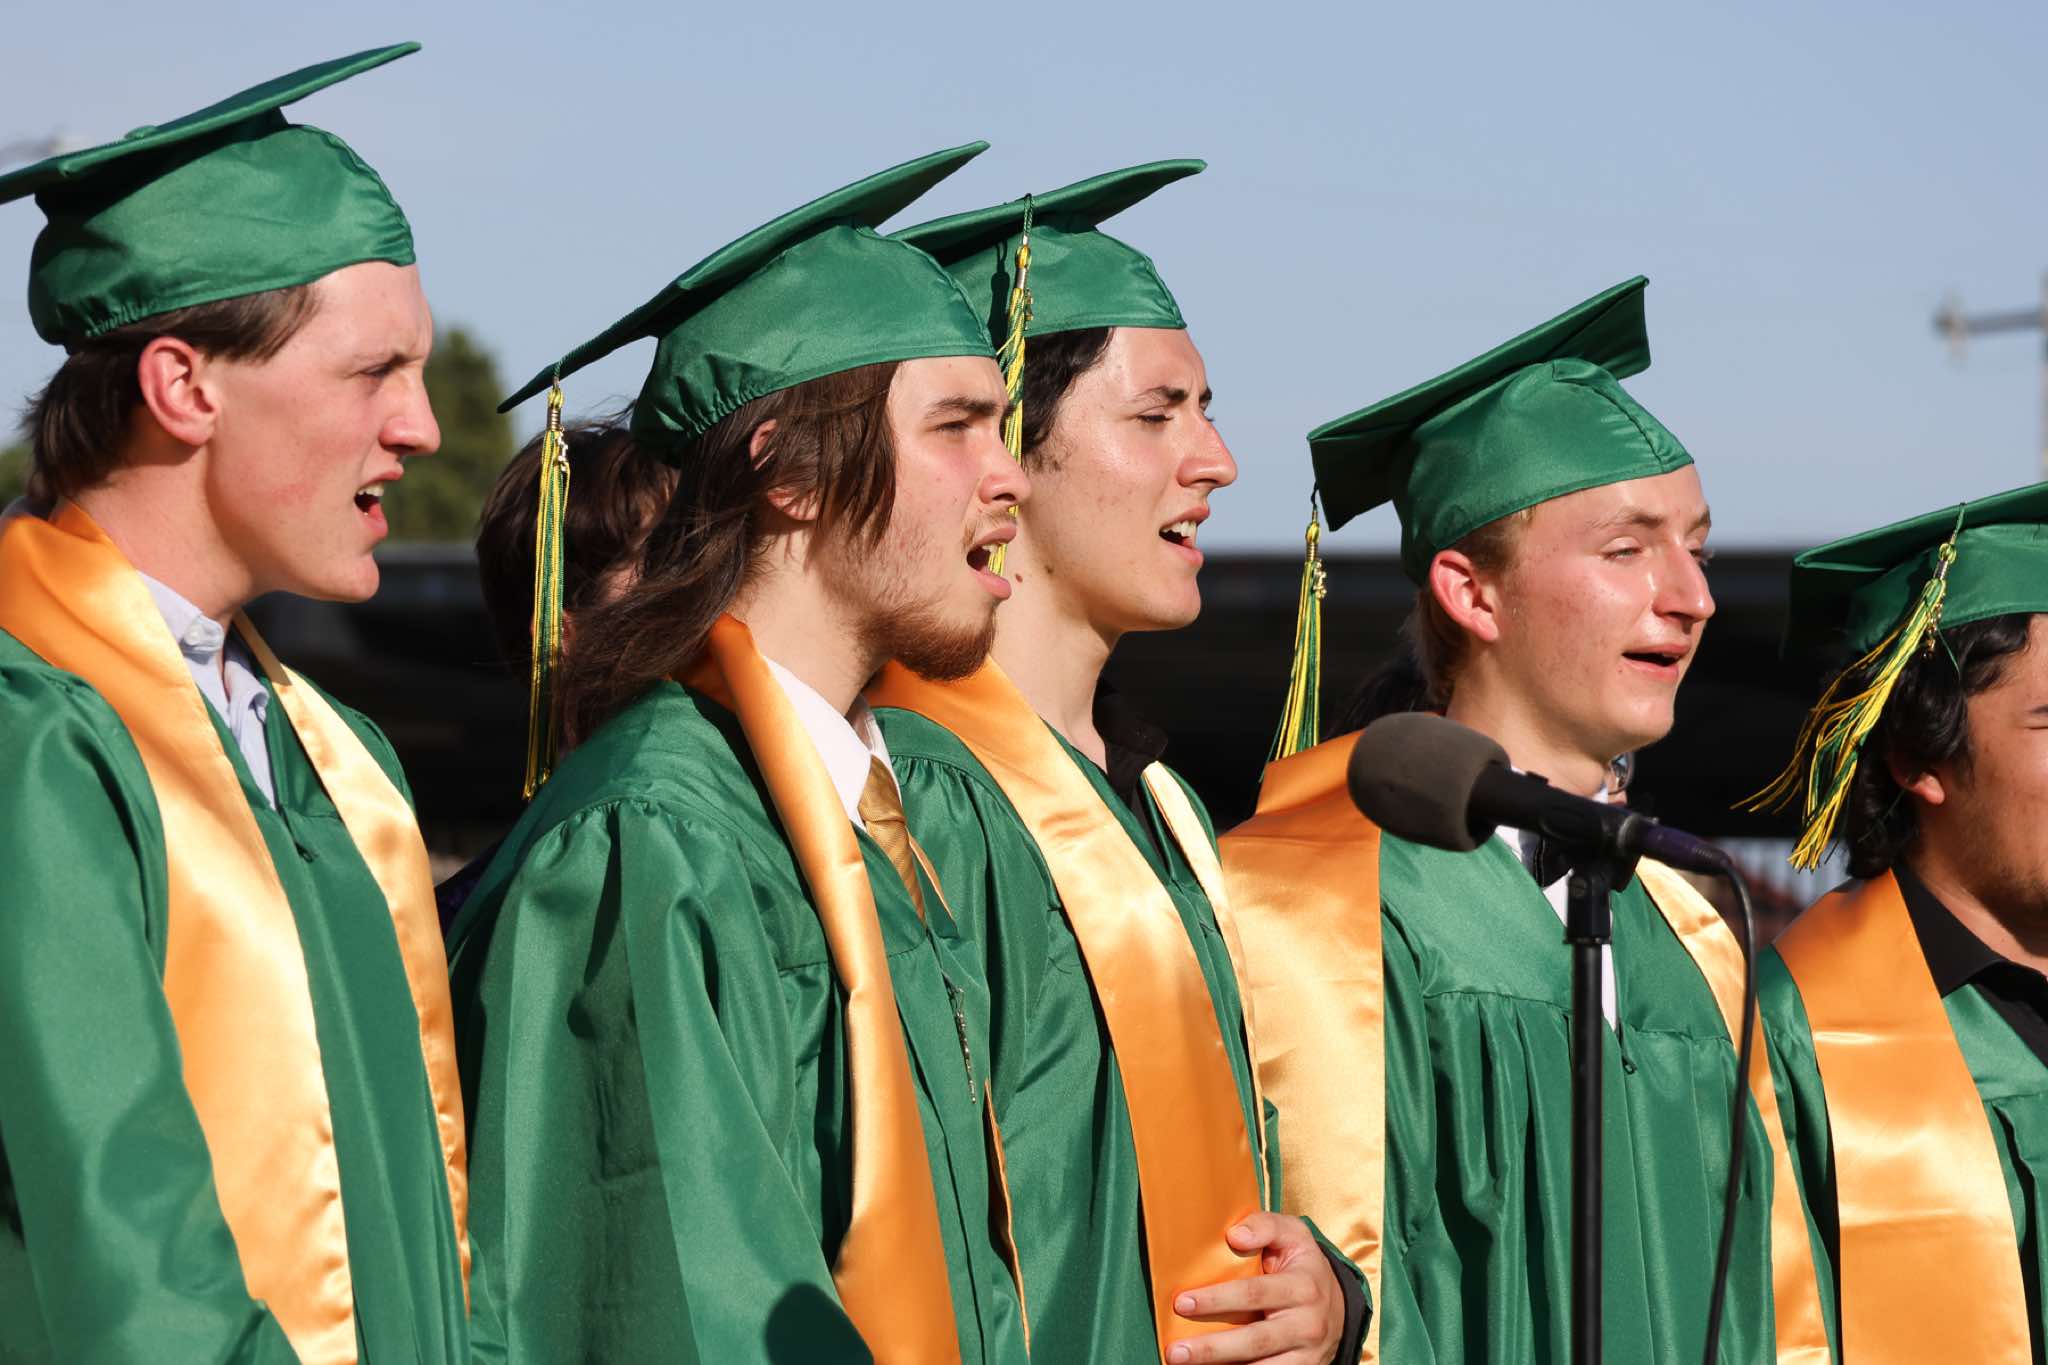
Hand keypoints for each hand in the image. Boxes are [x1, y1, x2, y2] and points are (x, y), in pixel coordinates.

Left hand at [1168, 1213, 1345, 1363]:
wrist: (1338, 1307)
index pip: (1254, 1294)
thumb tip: (1234, 1235)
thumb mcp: (1293, 1236)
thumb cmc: (1302, 1266)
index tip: (1181, 1303)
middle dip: (1212, 1348)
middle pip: (1255, 1340)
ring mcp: (1306, 1354)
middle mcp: (1306, 1324)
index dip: (1217, 1299)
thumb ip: (1265, 1226)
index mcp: (1302, 1286)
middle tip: (1175, 1351)